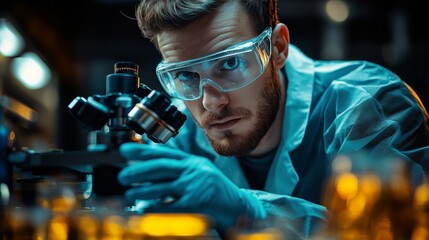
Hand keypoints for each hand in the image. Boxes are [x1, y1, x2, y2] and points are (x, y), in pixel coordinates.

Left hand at [117, 142, 265, 228]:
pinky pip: (170, 206)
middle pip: (161, 167)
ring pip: (162, 186)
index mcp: (192, 162)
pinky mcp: (197, 203)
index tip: (125, 150)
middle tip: (122, 176)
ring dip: (141, 190)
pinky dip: (154, 207)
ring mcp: (195, 186)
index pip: (165, 153)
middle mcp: (193, 170)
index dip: (143, 151)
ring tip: (128, 194)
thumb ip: (179, 169)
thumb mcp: (199, 173)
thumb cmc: (216, 191)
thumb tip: (150, 170)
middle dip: (138, 170)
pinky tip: (144, 209)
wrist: (239, 207)